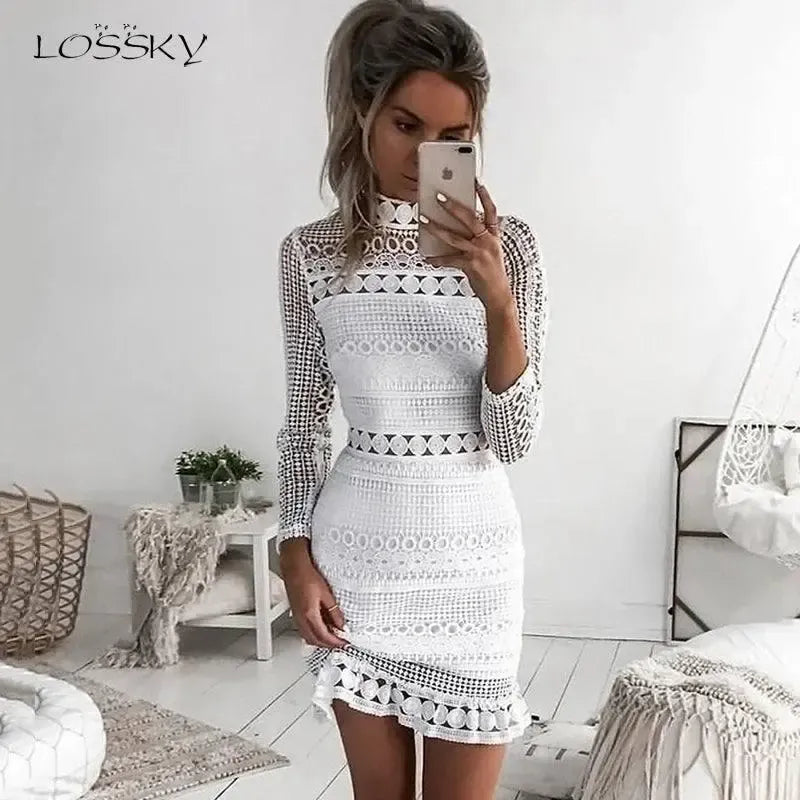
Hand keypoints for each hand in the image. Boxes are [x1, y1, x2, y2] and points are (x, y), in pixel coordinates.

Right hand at [280, 541, 347, 648]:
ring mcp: (297, 618)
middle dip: (328, 645)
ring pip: (308, 638)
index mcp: (310, 615)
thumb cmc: (308, 576)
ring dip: (320, 641)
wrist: (294, 568)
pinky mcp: (296, 614)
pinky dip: (314, 634)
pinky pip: (304, 631)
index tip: (344, 643)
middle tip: (339, 643)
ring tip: (332, 637)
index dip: (335, 642)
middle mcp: (301, 619)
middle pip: (315, 641)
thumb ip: (334, 611)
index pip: (324, 636)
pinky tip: (321, 628)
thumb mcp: (326, 594)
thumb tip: (341, 624)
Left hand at [421, 180, 514, 313]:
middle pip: (469, 218)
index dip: (484, 196)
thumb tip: (455, 229)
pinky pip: (449, 259)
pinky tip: (427, 258)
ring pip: (454, 236)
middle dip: (453, 206)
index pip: (491, 211)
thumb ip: (478, 239)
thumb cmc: (492, 274)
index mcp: (493, 236)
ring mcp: (479, 253)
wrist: (499, 295)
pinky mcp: (471, 265)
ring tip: (424, 220)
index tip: (476, 182)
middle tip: (438, 197)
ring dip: (436, 228)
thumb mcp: (490, 252)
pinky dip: (437, 259)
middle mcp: (487, 241)